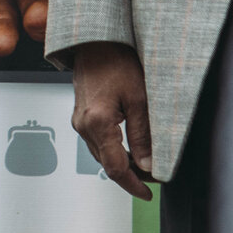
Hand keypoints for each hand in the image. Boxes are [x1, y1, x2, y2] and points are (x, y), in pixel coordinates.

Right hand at [67, 41, 152, 199]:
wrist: (95, 40)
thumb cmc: (116, 60)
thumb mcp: (139, 99)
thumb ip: (143, 135)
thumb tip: (148, 165)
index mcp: (97, 122)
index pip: (115, 168)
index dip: (133, 185)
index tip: (148, 193)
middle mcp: (83, 124)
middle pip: (106, 164)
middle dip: (131, 176)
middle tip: (153, 180)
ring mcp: (79, 120)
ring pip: (101, 154)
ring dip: (122, 163)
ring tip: (145, 166)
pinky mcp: (81, 115)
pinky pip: (97, 141)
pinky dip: (113, 150)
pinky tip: (129, 149)